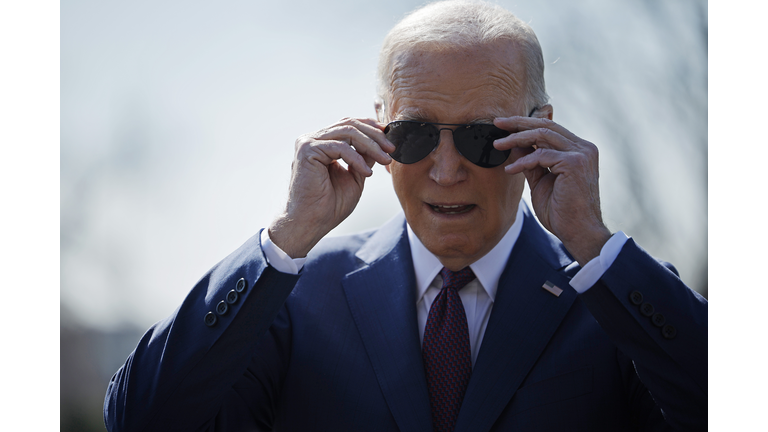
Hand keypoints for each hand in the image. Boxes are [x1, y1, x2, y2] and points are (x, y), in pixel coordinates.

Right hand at [268, 117, 394, 257]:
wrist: (311, 223)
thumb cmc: (329, 206)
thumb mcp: (354, 177)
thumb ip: (364, 157)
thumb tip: (381, 143)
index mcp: (322, 144)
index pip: (349, 126)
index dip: (371, 128)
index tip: (390, 140)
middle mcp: (313, 139)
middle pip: (349, 125)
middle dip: (375, 135)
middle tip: (391, 149)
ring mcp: (308, 143)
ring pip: (347, 132)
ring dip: (371, 145)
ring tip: (384, 160)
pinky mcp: (307, 150)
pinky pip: (340, 146)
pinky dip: (357, 158)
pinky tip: (367, 173)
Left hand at [493, 114, 610, 265]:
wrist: (577, 232)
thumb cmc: (561, 212)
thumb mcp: (541, 182)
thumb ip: (531, 162)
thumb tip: (514, 145)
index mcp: (579, 150)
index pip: (550, 128)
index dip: (526, 124)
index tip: (504, 125)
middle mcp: (583, 148)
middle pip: (546, 125)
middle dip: (518, 123)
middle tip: (497, 123)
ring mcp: (582, 153)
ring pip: (543, 135)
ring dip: (516, 139)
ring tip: (498, 145)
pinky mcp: (575, 163)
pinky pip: (541, 155)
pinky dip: (523, 161)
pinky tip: (510, 170)